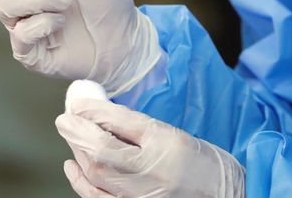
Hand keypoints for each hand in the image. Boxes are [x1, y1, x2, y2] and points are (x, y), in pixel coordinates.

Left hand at [56, 98, 244, 197]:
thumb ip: (132, 124)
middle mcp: (153, 173)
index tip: (77, 103)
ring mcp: (143, 196)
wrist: (226, 196)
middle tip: (65, 119)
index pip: (120, 125)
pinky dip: (81, 182)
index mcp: (166, 144)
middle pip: (103, 152)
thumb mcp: (170, 133)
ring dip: (78, 153)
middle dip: (77, 133)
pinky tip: (72, 165)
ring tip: (72, 136)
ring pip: (97, 175)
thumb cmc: (198, 162)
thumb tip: (94, 111)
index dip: (92, 113)